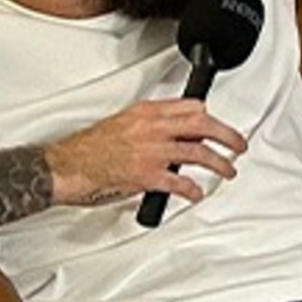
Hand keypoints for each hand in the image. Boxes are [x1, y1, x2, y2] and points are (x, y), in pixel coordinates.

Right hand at [45, 99, 246, 209]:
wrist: (62, 167)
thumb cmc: (86, 149)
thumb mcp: (121, 123)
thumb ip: (149, 125)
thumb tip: (171, 132)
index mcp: (145, 113)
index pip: (189, 106)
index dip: (209, 117)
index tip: (217, 126)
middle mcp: (151, 128)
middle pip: (202, 125)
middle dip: (228, 135)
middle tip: (239, 145)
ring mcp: (151, 152)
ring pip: (199, 153)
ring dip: (219, 163)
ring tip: (228, 170)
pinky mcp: (146, 176)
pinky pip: (180, 183)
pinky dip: (193, 190)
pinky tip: (196, 194)